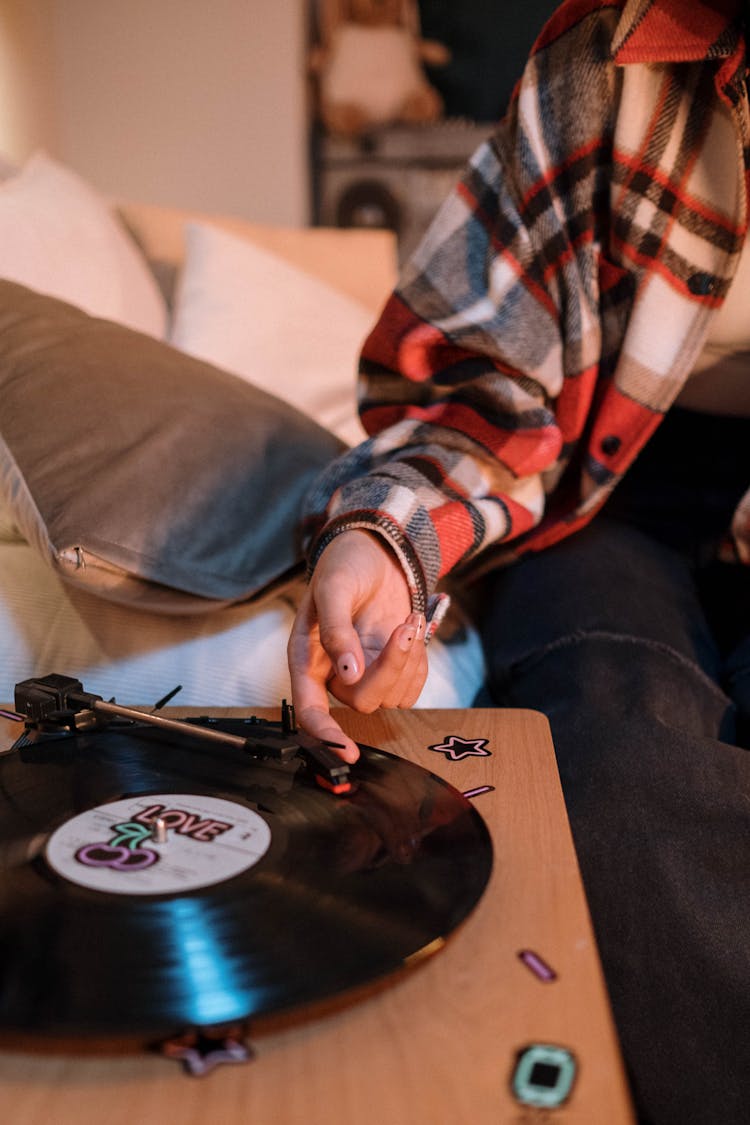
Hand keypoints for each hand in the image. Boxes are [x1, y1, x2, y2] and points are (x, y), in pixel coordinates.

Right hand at [287, 530, 427, 761]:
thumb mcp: (334, 588)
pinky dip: (419, 663)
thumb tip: (347, 674)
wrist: (374, 550)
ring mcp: (364, 672)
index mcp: (306, 658)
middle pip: (363, 701)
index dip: (326, 736)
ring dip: (408, 661)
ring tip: (408, 620)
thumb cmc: (344, 565)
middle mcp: (333, 673)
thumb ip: (335, 631)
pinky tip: (411, 630)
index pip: (310, 711)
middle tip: (404, 628)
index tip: (347, 752)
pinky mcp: (391, 668)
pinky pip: (410, 687)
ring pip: (392, 696)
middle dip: (390, 668)